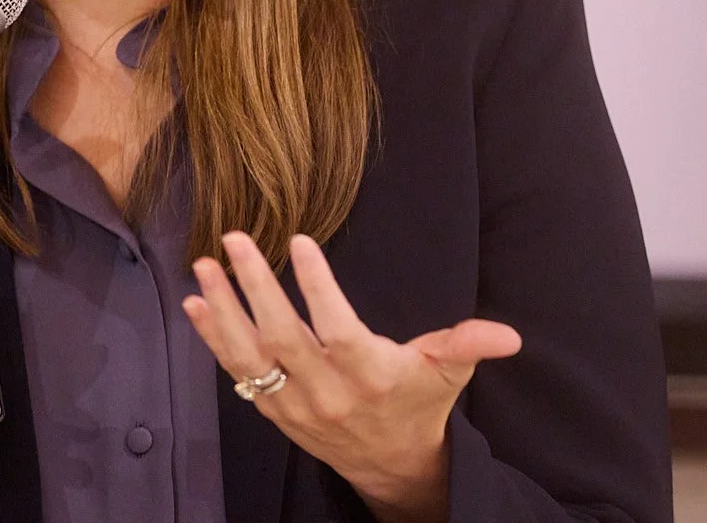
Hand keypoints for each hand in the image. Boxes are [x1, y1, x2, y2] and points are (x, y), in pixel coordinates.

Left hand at [183, 232, 521, 522]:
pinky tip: (196, 304)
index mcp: (372, 377)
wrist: (391, 465)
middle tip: (235, 240)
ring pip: (250, 356)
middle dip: (254, 287)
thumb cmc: (418, 404)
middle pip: (283, 338)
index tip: (299, 242)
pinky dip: (214, 339)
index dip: (317, 287)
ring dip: (222, 309)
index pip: (338, 330)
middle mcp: (329, 393)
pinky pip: (237, 373)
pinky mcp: (275, 411)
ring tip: (203, 266)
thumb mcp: (448, 372)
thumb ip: (469, 345)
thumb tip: (510, 336)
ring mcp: (296, 405)